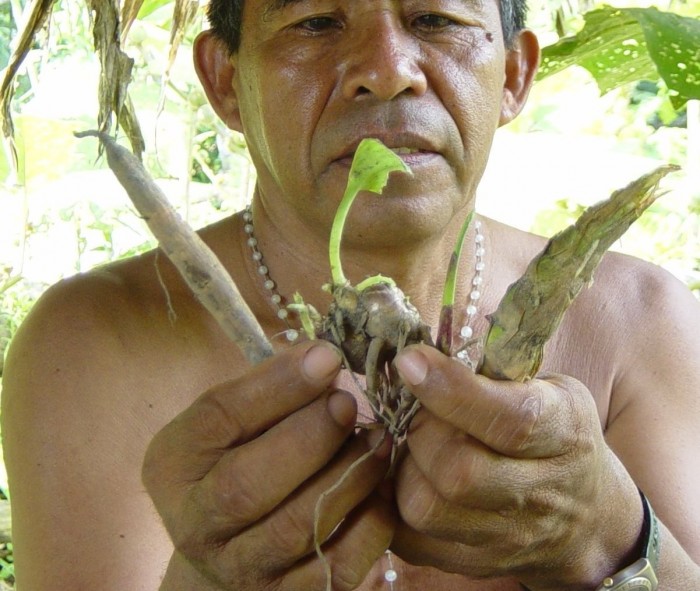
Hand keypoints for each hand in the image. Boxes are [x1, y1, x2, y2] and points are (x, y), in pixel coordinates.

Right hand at [143, 341, 394, 590]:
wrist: (230, 551)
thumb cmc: (238, 463)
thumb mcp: (231, 425)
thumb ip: (268, 392)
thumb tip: (327, 360)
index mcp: (174, 465)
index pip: (219, 418)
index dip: (277, 386)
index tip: (327, 357)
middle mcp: (196, 524)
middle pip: (247, 484)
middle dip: (309, 436)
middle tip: (349, 403)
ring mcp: (240, 569)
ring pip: (297, 526)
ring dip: (348, 475)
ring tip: (377, 440)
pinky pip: (337, 564)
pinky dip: (369, 521)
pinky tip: (380, 487)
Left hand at [390, 344, 642, 590]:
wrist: (586, 516)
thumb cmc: (556, 435)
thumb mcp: (548, 389)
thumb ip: (497, 372)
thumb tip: (423, 351)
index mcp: (564, 432)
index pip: (510, 420)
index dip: (452, 390)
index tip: (410, 360)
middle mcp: (541, 493)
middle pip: (460, 472)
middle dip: (420, 430)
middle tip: (414, 409)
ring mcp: (509, 538)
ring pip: (426, 509)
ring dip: (403, 468)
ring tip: (411, 444)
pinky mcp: (476, 563)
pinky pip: (411, 540)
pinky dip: (392, 503)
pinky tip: (404, 474)